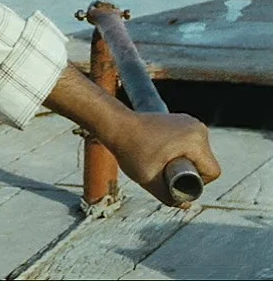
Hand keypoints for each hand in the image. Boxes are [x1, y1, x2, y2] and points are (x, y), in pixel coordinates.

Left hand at [104, 111, 221, 207]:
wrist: (115, 124)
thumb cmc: (129, 150)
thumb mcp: (147, 179)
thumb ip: (168, 197)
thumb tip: (187, 206)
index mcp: (195, 140)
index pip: (211, 171)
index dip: (197, 183)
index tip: (173, 181)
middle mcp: (198, 128)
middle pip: (206, 163)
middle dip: (190, 172)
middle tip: (164, 172)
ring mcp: (191, 122)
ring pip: (199, 154)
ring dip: (186, 162)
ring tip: (162, 161)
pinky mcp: (184, 121)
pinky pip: (192, 144)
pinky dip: (182, 152)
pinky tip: (164, 153)